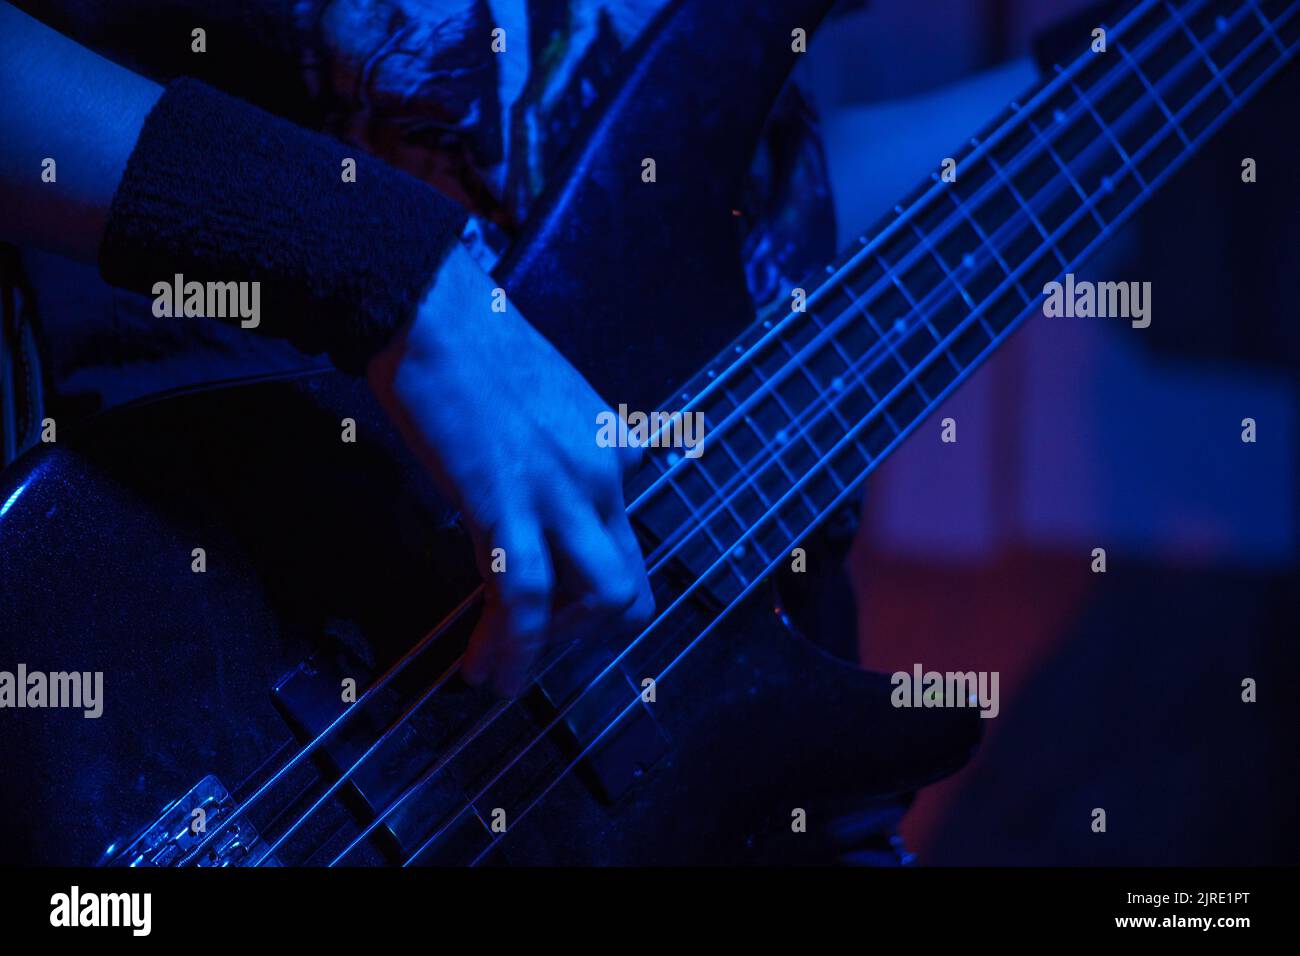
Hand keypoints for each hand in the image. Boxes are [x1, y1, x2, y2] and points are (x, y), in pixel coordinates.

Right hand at [368, 243, 654, 695]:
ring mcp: (559, 491)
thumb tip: (536, 482)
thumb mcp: (544, 397)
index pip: (623, 534)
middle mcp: (602, 474)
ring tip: (507, 671)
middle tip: (539, 646)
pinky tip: (483, 671)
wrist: (428, 307)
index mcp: (611, 445)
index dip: (589, 580)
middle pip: (629, 582)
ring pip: (597, 601)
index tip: (553, 601)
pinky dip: (509, 647)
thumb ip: (558, 448)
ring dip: (555, 650)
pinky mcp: (506, 504)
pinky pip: (524, 599)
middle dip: (588, 633)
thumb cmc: (468, 340)